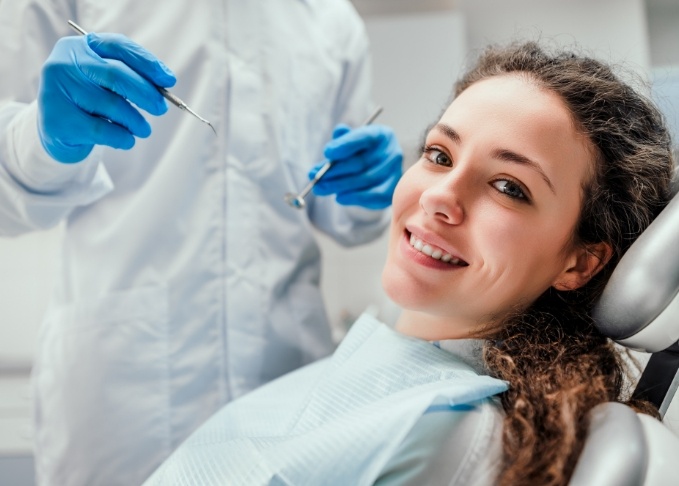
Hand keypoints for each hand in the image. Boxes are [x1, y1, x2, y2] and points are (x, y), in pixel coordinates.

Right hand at [37, 33, 175, 162]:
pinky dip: (123, 137)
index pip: (118, 47)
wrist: (57, 131)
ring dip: (136, 121)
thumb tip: (165, 83)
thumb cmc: (89, 101)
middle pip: (116, 74)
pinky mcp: (58, 121)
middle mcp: (64, 64)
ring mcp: (57, 91)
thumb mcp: (104, 82)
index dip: (147, 62)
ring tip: (143, 129)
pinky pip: (103, 130)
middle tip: (161, 108)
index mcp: (79, 47)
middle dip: (146, 93)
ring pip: (112, 105)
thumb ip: (130, 76)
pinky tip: (127, 140)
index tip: (169, 80)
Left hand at [309, 124, 402, 209]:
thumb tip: (339, 131)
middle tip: (315, 177)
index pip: (363, 137)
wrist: (378, 171)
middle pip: (361, 162)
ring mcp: (395, 172)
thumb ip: (343, 139)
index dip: (344, 145)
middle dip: (335, 171)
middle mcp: (392, 152)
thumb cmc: (360, 153)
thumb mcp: (350, 142)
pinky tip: (339, 197)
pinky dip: (355, 197)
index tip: (326, 152)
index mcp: (381, 134)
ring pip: (365, 180)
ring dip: (340, 186)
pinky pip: (374, 196)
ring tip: (320, 188)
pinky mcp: (392, 190)